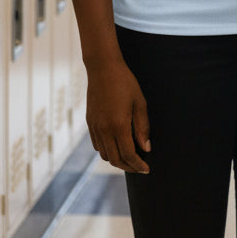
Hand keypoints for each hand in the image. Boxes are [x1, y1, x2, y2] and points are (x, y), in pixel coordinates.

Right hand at [86, 58, 150, 173]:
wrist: (103, 68)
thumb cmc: (125, 83)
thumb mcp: (140, 103)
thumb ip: (143, 127)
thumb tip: (146, 148)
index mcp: (118, 125)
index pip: (128, 155)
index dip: (138, 165)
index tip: (147, 169)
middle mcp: (104, 130)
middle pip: (115, 160)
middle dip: (129, 167)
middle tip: (140, 167)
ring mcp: (95, 127)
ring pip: (104, 155)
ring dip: (117, 160)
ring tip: (130, 158)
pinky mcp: (90, 123)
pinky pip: (97, 145)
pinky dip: (107, 151)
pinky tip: (117, 146)